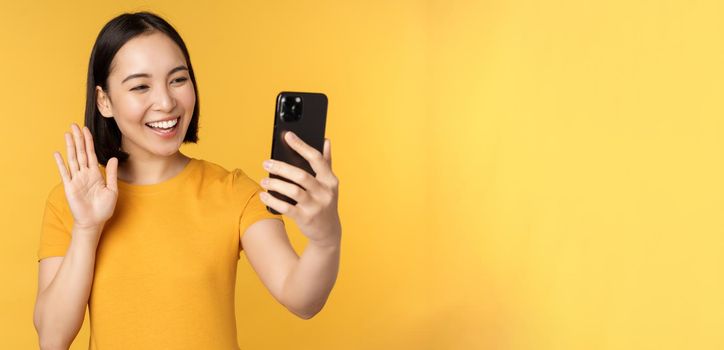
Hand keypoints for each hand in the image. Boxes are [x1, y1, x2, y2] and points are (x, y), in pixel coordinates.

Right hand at [53, 123, 118, 235]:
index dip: (89, 142)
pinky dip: (61, 163)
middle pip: (81, 152)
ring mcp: (76, 179)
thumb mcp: (112, 189)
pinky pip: (65, 172)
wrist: (94, 221)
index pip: (91, 154)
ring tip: (67, 134)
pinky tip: (58, 153)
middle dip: (78, 139)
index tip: (86, 130)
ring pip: (73, 159)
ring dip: (70, 146)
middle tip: (74, 125)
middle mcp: (85, 174)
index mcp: (95, 174)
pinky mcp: (69, 187)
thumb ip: (111, 174)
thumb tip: (113, 158)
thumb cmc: (104, 208)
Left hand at [260, 131, 340, 246]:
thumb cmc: (325, 202)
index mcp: (330, 180)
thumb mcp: (329, 184)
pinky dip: (273, 200)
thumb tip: (326, 140)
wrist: (328, 232)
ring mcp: (315, 206)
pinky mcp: (306, 218)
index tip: (288, 136)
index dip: (301, 145)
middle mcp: (325, 192)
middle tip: (266, 163)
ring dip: (276, 184)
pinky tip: (264, 195)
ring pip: (293, 191)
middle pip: (301, 175)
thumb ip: (327, 162)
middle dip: (281, 168)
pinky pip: (286, 208)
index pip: (316, 158)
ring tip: (264, 180)